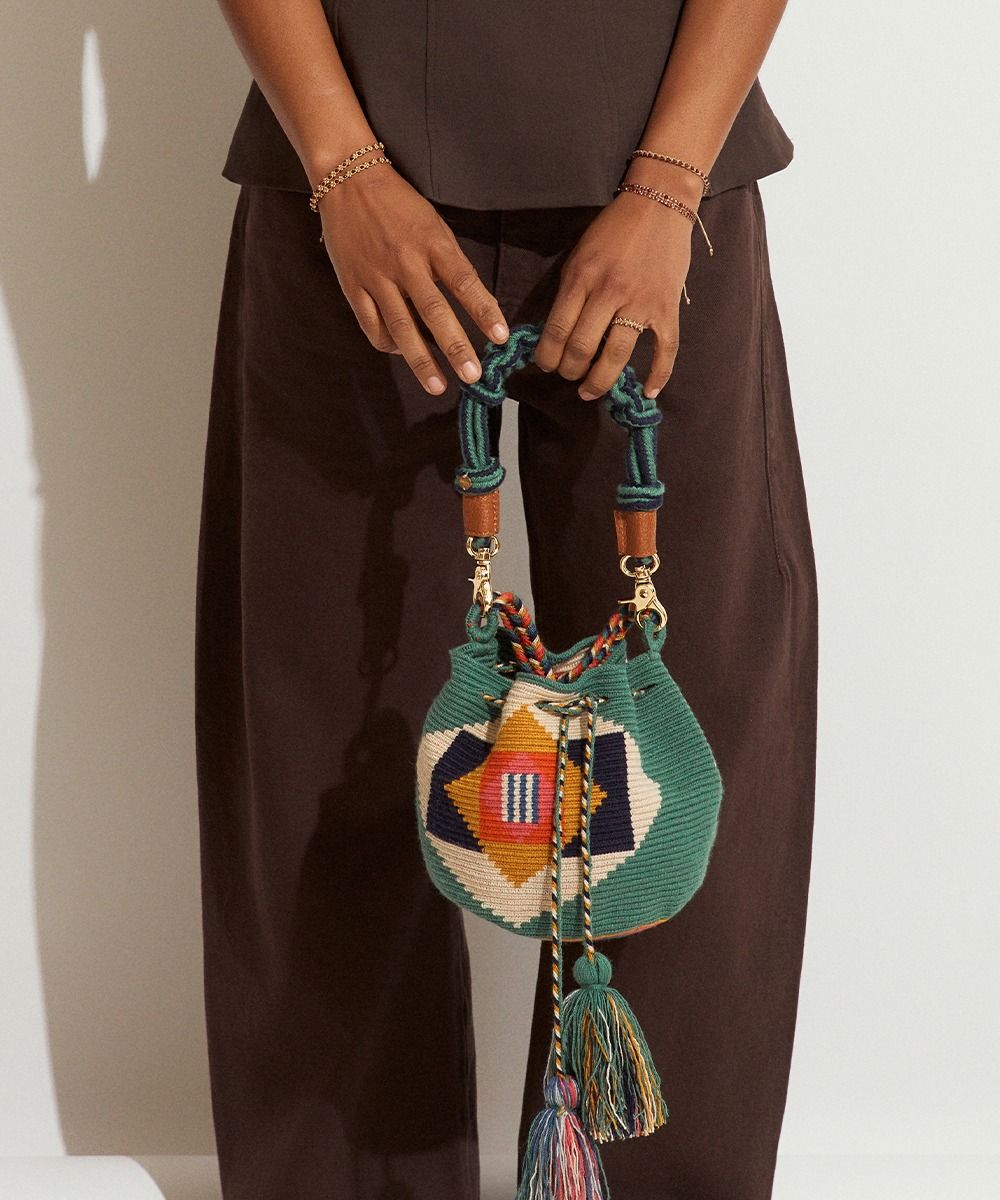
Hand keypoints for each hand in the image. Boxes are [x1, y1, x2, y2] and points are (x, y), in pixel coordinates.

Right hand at [318, 167, 508, 393]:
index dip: (484, 311)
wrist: (348, 180)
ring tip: (437, 385)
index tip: (501, 337)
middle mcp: (405, 261)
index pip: (465, 282)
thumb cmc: (400, 205)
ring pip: (401, 326)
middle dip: (456, 347)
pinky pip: (372, 325)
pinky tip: (402, 353)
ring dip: (421, 360)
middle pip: (434, 312)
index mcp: (432, 242)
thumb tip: (474, 305)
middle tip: (473, 375)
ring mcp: (376, 276)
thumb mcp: (434, 225)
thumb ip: (451, 263)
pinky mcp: (352, 285)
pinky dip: (390, 344)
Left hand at [533, 187, 697, 400]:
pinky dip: (658, 375)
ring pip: (616, 355)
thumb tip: (558, 333)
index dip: (548, 357)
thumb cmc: (613, 229)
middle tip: (568, 377)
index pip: (558, 330)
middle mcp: (609, 292)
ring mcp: (641, 301)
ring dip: (600, 381)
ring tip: (589, 392)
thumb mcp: (580, 255)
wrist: (659, 202)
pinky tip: (647, 392)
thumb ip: (570, 292)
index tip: (546, 366)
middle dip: (570, 371)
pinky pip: (665, 349)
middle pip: (583, 347)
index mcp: (582, 277)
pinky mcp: (667, 307)